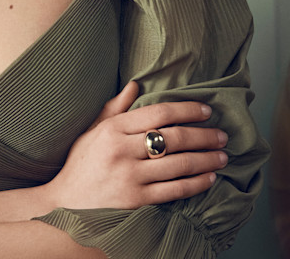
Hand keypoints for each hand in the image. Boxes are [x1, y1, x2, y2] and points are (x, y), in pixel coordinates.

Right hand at [46, 81, 228, 209]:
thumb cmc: (81, 164)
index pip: (158, 113)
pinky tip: (209, 178)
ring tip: (222, 156)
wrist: (67, 203)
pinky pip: (174, 189)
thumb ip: (115, 108)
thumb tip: (135, 85)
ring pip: (179, 164)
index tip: (206, 111)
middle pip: (174, 137)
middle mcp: (122, 150)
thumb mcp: (93, 131)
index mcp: (113, 129)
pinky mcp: (137, 200)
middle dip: (203, 135)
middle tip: (222, 135)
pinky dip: (196, 184)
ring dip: (206, 159)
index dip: (186, 110)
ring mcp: (130, 176)